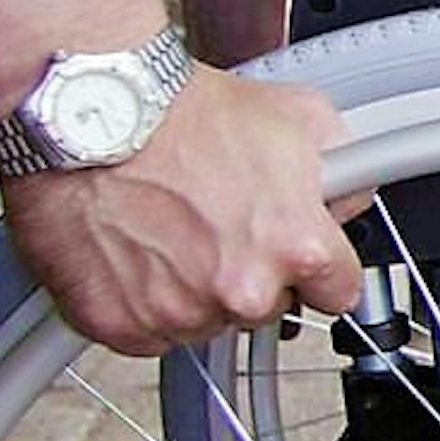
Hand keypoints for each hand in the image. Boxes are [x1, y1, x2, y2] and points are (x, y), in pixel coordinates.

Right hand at [2, 66, 366, 354]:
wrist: (92, 111)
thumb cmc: (184, 111)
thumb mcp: (300, 117)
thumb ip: (343, 174)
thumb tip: (347, 201)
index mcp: (297, 249)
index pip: (339, 292)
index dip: (317, 267)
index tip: (296, 252)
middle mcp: (242, 292)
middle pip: (266, 306)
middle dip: (250, 271)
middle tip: (216, 218)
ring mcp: (179, 313)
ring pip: (204, 318)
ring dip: (193, 286)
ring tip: (167, 224)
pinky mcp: (120, 324)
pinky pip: (146, 329)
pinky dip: (140, 299)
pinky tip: (134, 248)